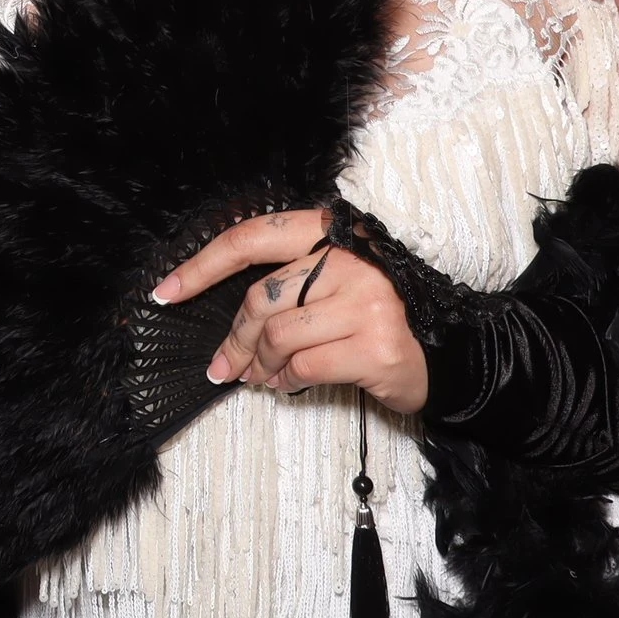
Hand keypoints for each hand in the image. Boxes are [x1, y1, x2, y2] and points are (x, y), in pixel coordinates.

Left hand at [152, 209, 428, 415]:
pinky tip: (286, 384)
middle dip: (232, 338)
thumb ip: (288, 283)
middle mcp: (350, 259)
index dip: (201, 265)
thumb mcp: (336, 281)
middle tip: (222, 365)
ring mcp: (367, 302)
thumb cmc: (379, 314)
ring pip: (277, 335)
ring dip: (256, 365)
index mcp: (332, 233)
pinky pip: (304, 366)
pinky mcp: (376, 346)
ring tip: (256, 377)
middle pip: (260, 298)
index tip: (165, 292)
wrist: (453, 351)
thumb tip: (228, 324)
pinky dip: (285, 380)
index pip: (251, 238)